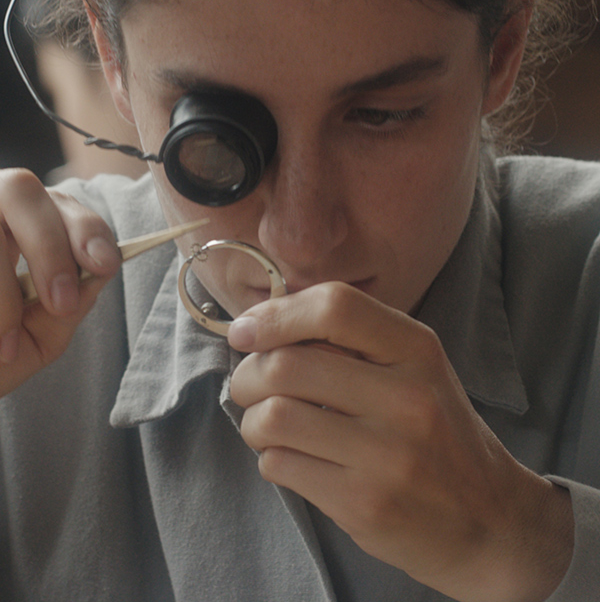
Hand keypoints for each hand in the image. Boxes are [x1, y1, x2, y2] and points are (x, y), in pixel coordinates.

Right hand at [0, 169, 120, 396]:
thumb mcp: (35, 341)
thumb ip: (67, 309)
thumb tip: (97, 274)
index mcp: (25, 228)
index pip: (63, 206)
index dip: (87, 228)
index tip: (104, 264)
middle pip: (22, 190)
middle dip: (50, 246)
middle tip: (60, 302)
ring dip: (4, 287)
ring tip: (5, 341)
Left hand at [229, 282, 573, 601]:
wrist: (489, 519)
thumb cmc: (437, 433)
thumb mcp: (414, 368)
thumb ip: (352, 339)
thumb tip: (263, 321)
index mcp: (417, 349)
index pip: (334, 306)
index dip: (276, 314)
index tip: (245, 331)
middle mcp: (407, 397)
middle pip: (288, 365)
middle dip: (247, 374)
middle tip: (247, 386)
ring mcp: (388, 454)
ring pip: (274, 417)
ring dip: (252, 420)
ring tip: (265, 425)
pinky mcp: (365, 504)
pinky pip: (281, 465)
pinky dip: (270, 458)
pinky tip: (291, 459)